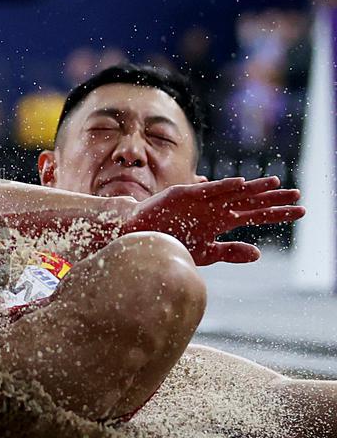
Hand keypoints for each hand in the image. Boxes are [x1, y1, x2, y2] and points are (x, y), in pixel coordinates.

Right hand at [122, 176, 304, 265]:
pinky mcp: (182, 195)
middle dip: (273, 199)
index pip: (255, 216)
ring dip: (254, 188)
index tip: (300, 212)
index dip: (276, 213)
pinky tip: (241, 184)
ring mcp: (200, 201)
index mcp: (221, 222)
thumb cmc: (169, 244)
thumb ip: (230, 251)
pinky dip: (223, 187)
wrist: (137, 237)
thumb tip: (258, 253)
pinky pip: (206, 191)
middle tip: (299, 196)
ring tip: (276, 184)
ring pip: (233, 193)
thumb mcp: (204, 253)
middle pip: (250, 201)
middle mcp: (215, 209)